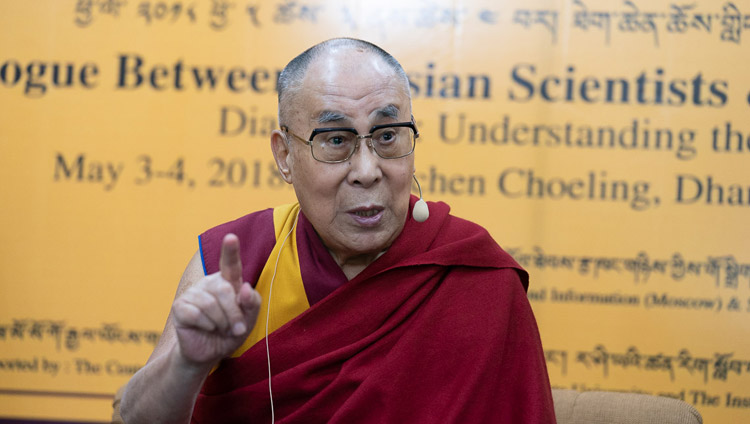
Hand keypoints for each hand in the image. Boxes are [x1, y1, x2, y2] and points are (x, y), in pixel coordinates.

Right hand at [171, 233, 260, 366]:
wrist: (209, 353)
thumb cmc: (230, 333)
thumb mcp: (248, 320)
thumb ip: (252, 304)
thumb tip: (244, 288)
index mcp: (228, 282)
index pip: (230, 264)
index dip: (230, 251)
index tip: (231, 237)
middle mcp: (210, 283)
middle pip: (224, 290)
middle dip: (233, 314)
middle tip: (237, 329)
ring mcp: (193, 293)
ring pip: (210, 304)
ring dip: (220, 323)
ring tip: (219, 329)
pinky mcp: (179, 306)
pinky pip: (195, 314)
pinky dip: (205, 326)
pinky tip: (205, 328)